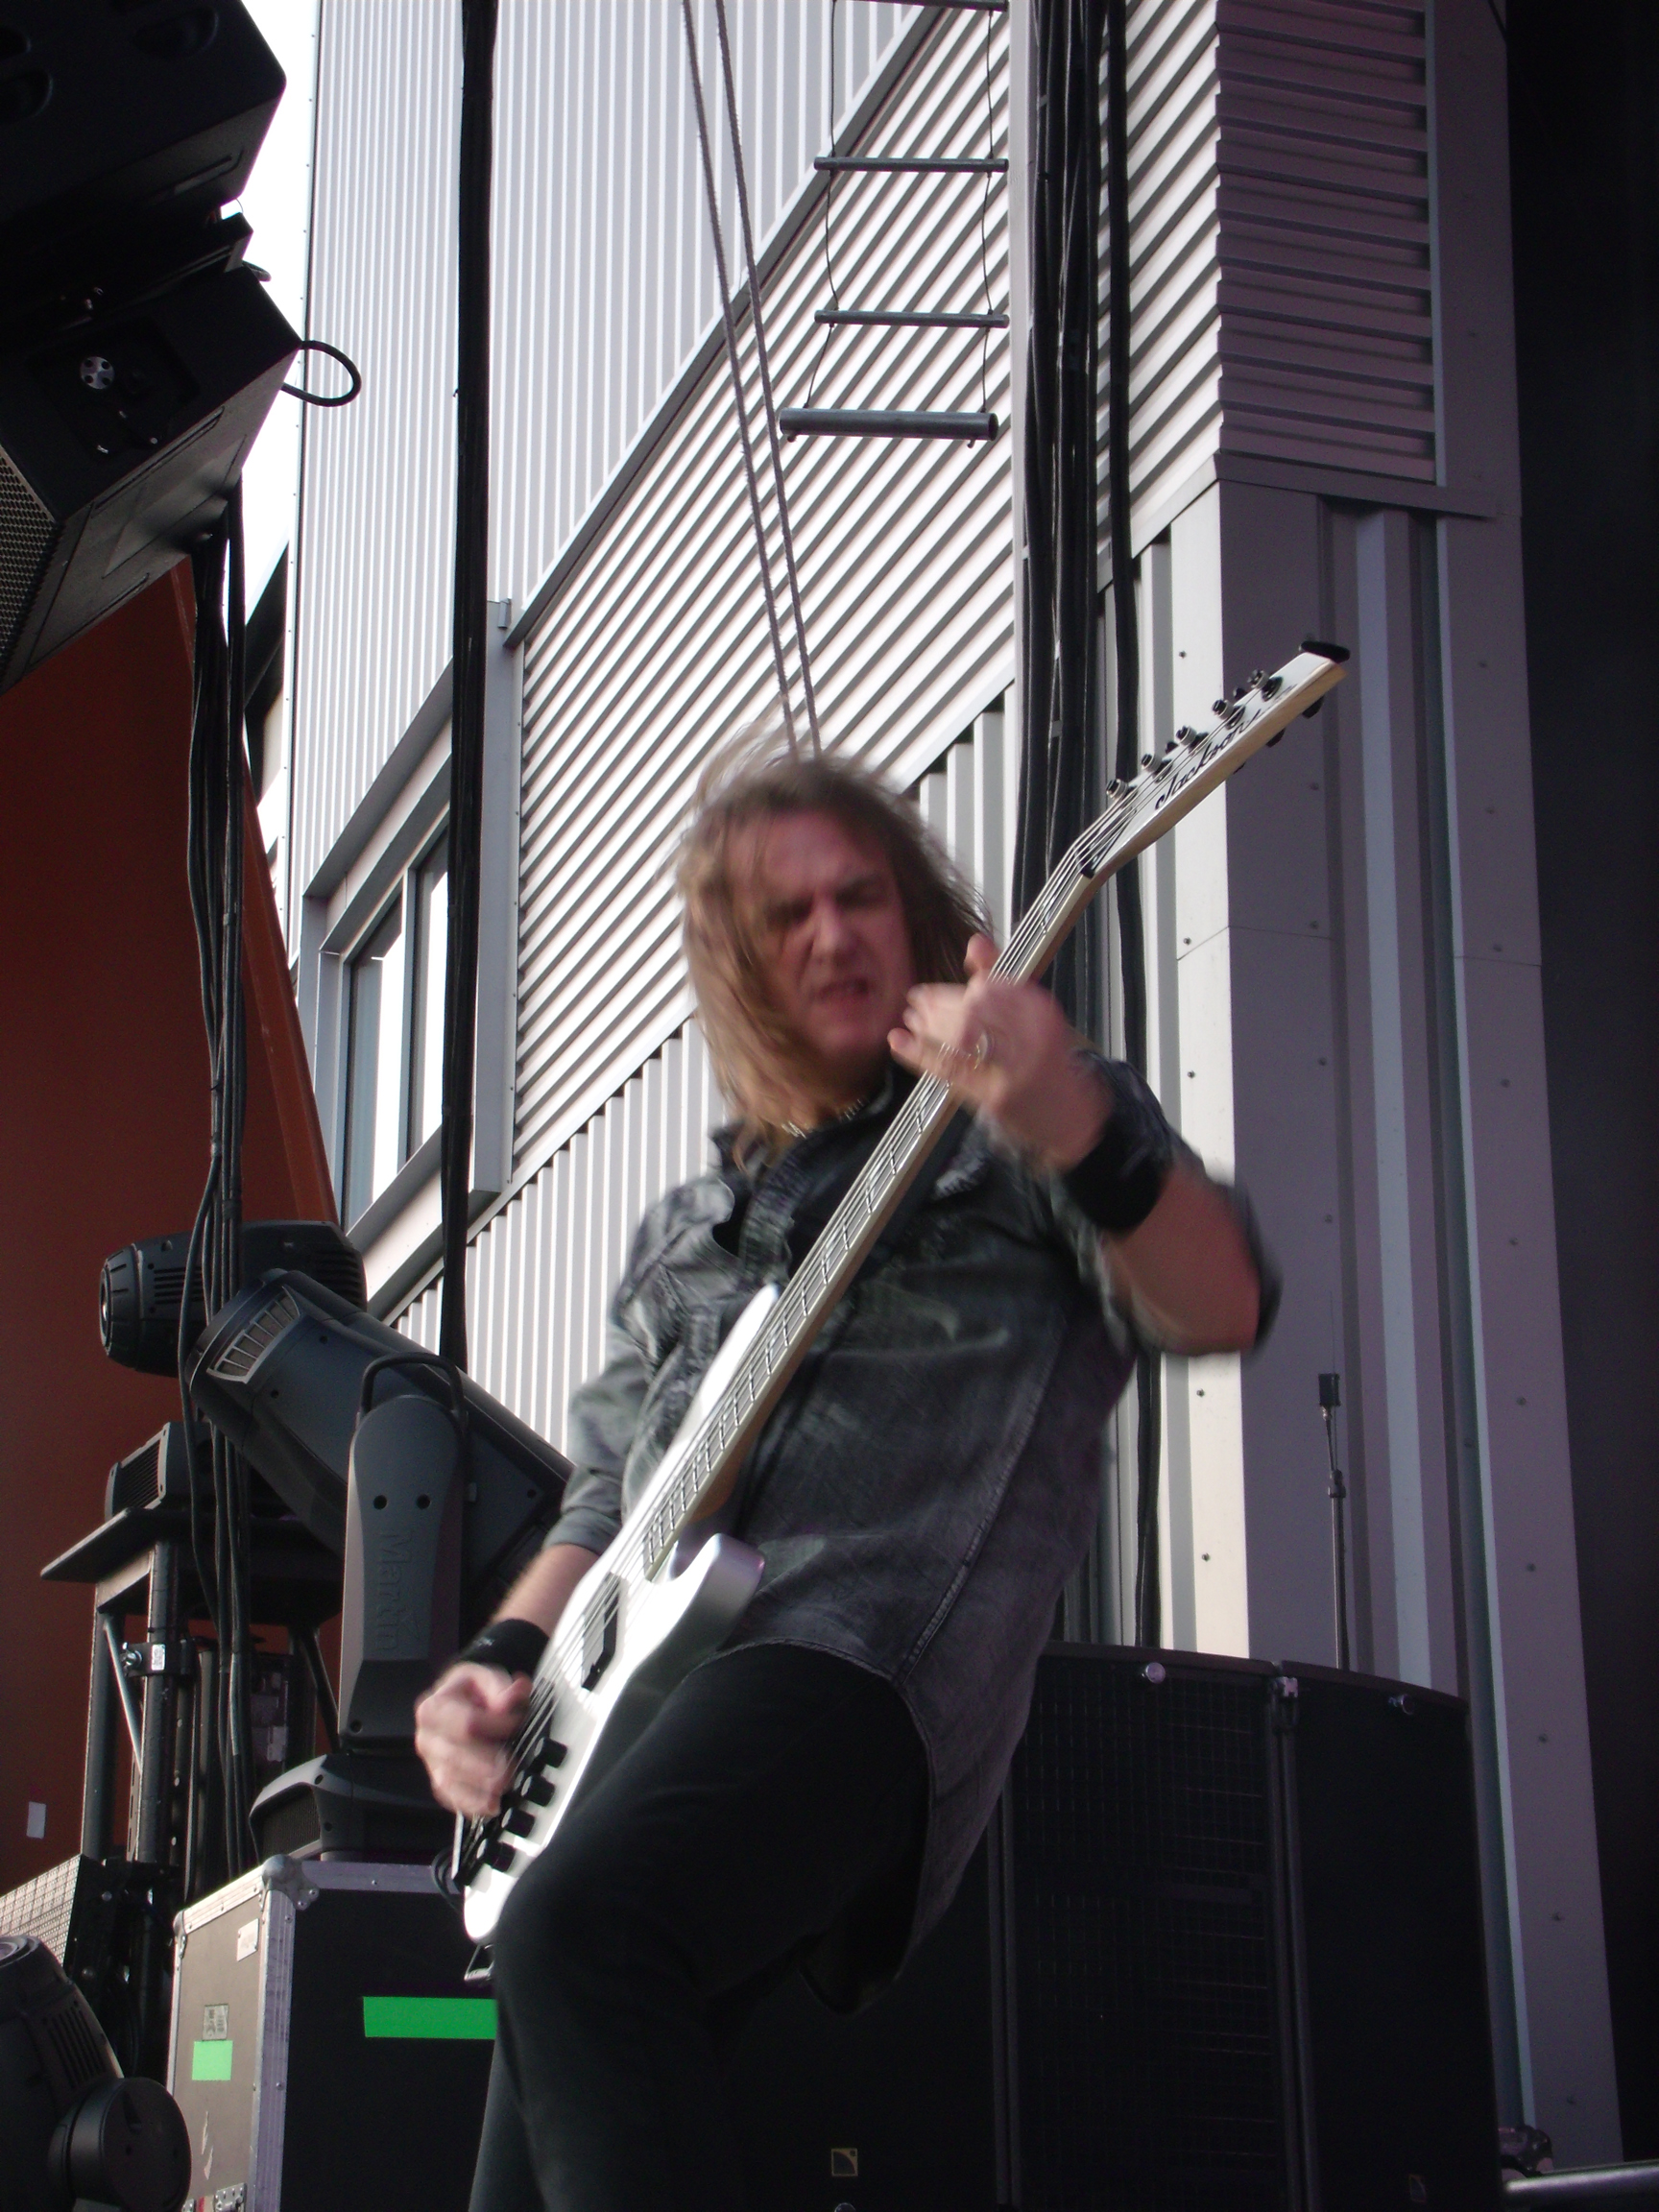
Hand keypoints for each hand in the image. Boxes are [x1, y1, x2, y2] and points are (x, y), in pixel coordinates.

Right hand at [414, 1662, 528, 1818]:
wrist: (457, 1703)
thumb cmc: (468, 1692)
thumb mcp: (483, 1678)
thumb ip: (499, 1687)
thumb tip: (516, 1693)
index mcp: (434, 1708)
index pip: (466, 1723)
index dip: (494, 1726)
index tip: (515, 1723)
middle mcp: (427, 1737)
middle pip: (455, 1756)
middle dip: (484, 1765)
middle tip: (508, 1770)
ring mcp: (431, 1762)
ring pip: (450, 1780)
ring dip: (477, 1790)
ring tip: (501, 1789)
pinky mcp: (439, 1781)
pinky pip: (451, 1797)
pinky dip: (470, 1804)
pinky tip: (489, 1805)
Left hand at [890, 934, 1110, 1168]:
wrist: (1068, 1114)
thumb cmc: (1048, 1062)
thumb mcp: (1034, 1014)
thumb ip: (1002, 977)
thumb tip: (975, 943)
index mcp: (1041, 1013)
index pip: (992, 989)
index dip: (958, 990)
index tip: (937, 991)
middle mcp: (1033, 1039)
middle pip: (974, 1012)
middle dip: (939, 1006)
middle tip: (918, 1002)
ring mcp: (1015, 1071)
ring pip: (960, 1039)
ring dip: (928, 1027)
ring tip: (913, 1019)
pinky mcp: (995, 1098)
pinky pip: (951, 1070)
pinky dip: (919, 1055)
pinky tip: (900, 1042)